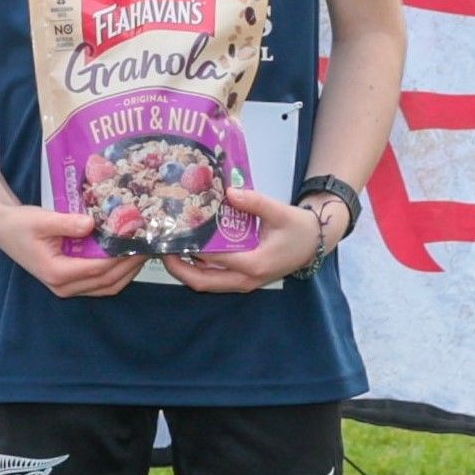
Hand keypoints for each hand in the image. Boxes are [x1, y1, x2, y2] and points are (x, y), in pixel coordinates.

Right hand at [0, 200, 143, 297]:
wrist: (4, 229)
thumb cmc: (21, 223)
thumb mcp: (41, 219)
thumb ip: (66, 223)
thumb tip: (92, 224)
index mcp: (56, 273)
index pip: (98, 269)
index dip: (121, 257)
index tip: (138, 242)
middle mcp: (63, 286)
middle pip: (107, 282)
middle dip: (130, 266)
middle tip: (149, 247)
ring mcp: (67, 287)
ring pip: (106, 287)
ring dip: (127, 272)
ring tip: (143, 252)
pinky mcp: (70, 282)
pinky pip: (100, 284)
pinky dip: (117, 273)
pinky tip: (127, 256)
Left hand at [170, 187, 323, 291]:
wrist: (314, 243)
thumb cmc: (298, 228)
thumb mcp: (280, 212)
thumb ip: (255, 202)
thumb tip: (228, 191)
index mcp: (254, 264)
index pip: (214, 258)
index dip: (191, 248)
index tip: (173, 235)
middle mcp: (245, 279)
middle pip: (202, 282)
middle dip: (178, 268)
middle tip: (160, 249)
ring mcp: (243, 283)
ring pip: (206, 283)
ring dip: (185, 270)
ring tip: (167, 250)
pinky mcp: (241, 280)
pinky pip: (213, 279)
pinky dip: (197, 268)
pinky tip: (186, 251)